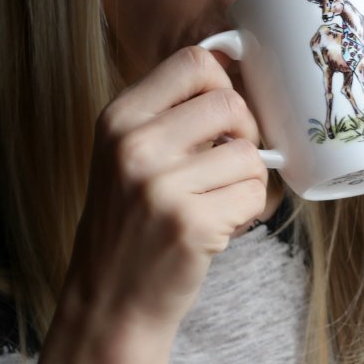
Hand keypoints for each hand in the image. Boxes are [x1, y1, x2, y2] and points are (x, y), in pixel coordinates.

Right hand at [37, 46, 267, 363]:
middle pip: (230, 103)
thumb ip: (168, 115)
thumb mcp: (126, 156)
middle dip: (246, 133)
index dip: (224, 83)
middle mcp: (134, 145)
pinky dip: (251, 210)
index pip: (193, 61)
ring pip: (248, 153)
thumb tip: (235, 69)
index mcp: (117, 118)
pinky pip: (254, 194)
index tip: (225, 115)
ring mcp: (160, 185)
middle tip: (231, 163)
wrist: (109, 302)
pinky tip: (221, 225)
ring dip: (249, 179)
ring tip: (220, 202)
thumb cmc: (129, 226)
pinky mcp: (191, 223)